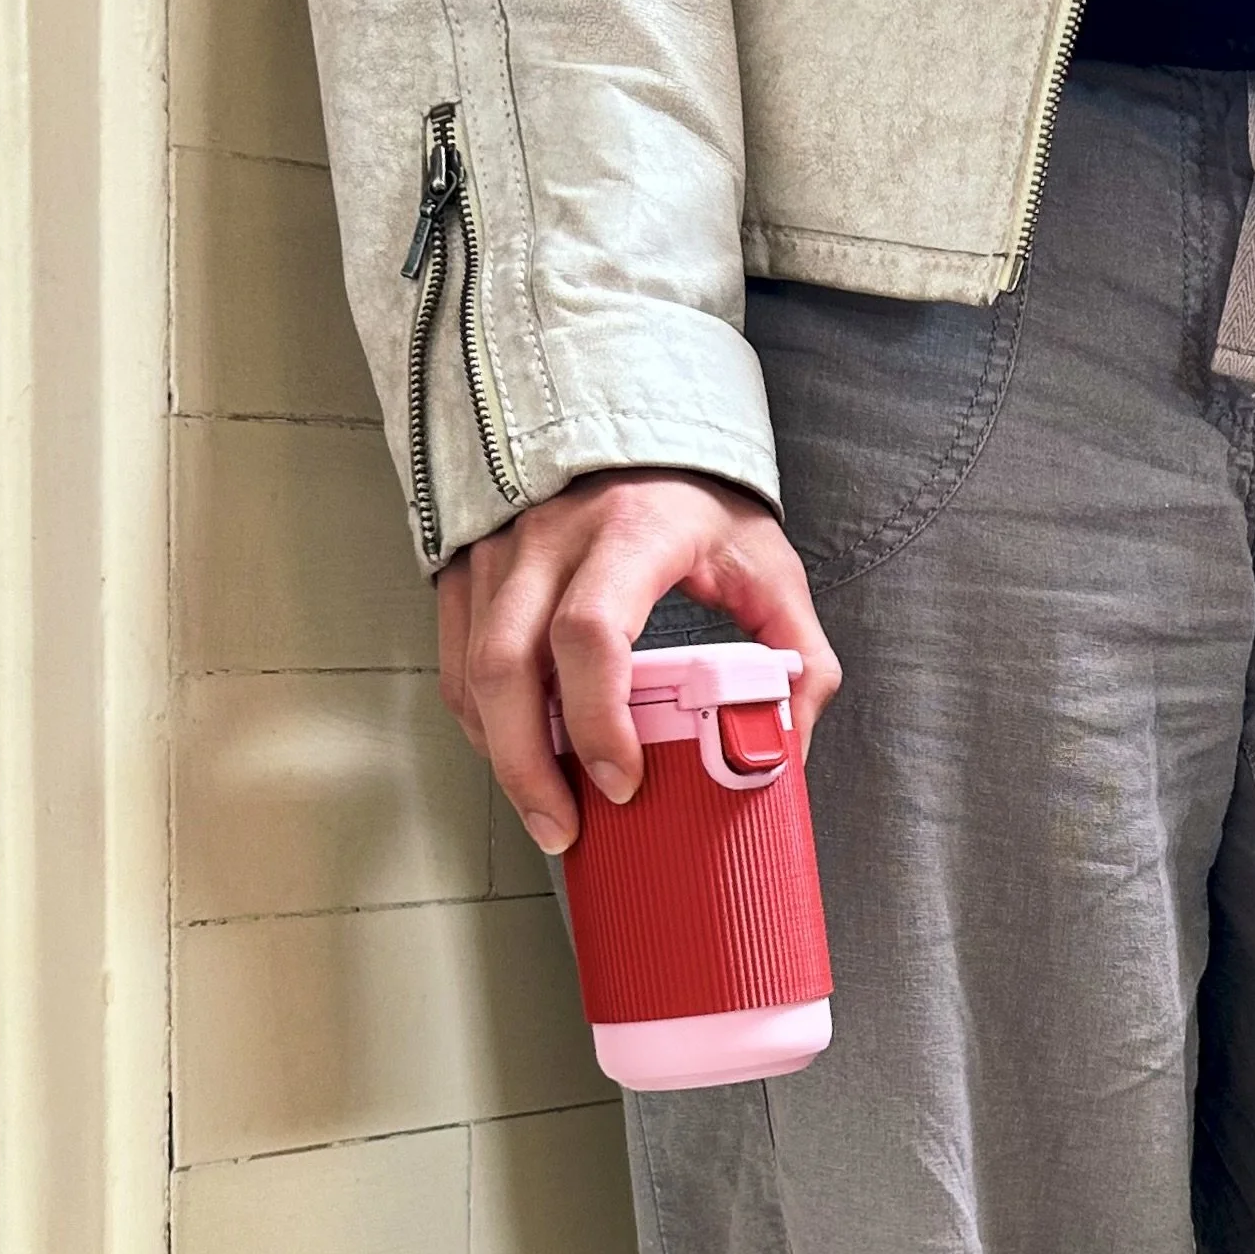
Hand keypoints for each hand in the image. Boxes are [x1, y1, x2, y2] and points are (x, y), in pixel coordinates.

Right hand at [438, 470, 840, 852]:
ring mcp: (499, 552)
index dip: (597, 719)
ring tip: (545, 811)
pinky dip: (481, 724)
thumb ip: (798, 656)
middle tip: (564, 829)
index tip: (622, 782)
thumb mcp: (767, 566)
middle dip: (528, 766)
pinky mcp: (469, 569)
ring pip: (473, 673)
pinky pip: (455, 663)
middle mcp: (550, 536)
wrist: (629, 425)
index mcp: (630, 531)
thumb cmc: (698, 503)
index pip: (591, 633)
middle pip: (508, 666)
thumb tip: (786, 749)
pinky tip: (518, 757)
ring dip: (502, 755)